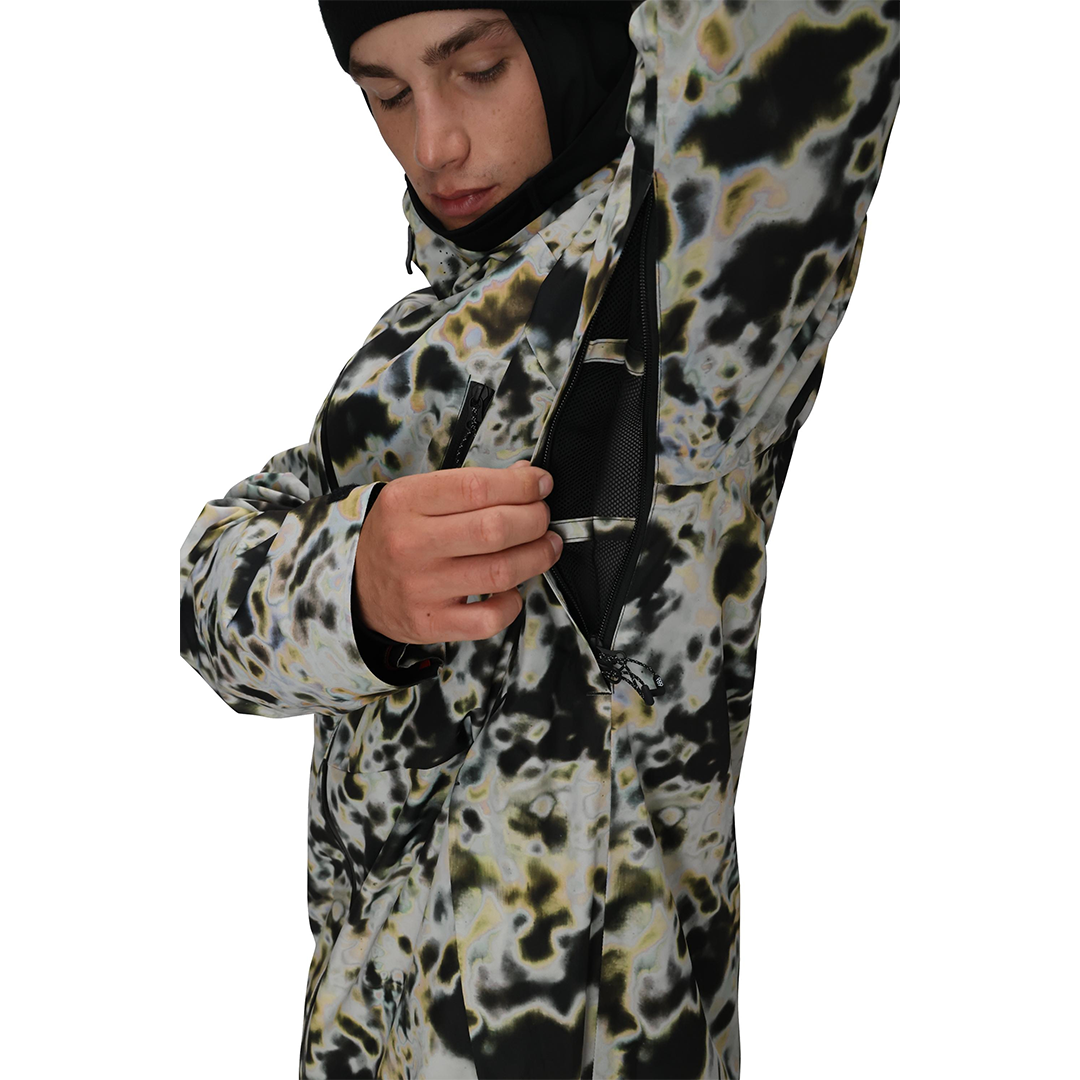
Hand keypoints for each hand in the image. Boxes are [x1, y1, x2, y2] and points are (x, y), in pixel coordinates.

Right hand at [353, 460, 561, 643]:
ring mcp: (421, 588)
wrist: (353, 586)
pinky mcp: (431, 623)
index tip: (541, 484)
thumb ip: (469, 487)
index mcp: (406, 503)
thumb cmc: (395, 536)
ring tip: (546, 546)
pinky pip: (488, 619)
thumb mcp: (416, 498)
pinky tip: (513, 589)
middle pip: (494, 529)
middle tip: (543, 518)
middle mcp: (411, 544)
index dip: (521, 486)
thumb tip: (526, 478)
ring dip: (537, 557)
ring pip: (499, 572)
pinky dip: (513, 603)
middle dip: (535, 520)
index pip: (476, 487)